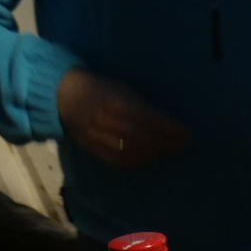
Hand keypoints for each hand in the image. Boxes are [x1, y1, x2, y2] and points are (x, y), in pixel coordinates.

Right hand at [56, 69, 189, 168]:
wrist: (62, 95)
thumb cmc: (99, 88)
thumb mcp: (122, 89)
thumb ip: (143, 106)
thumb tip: (170, 124)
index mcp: (118, 103)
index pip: (151, 121)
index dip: (172, 131)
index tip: (188, 135)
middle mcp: (108, 122)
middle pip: (145, 139)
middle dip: (167, 145)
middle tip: (182, 145)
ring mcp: (98, 137)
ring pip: (133, 153)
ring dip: (155, 155)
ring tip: (167, 152)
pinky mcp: (92, 149)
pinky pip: (118, 162)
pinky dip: (137, 162)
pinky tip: (148, 158)